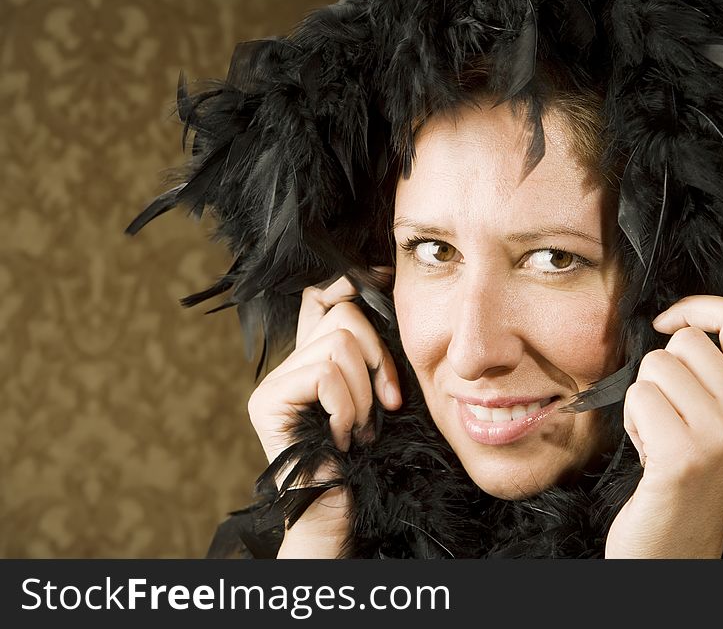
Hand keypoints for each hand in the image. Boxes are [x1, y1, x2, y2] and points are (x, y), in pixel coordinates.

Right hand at [247, 267, 400, 556]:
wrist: (343, 511)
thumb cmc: (370, 457)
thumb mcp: (380, 391)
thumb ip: (374, 349)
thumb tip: (382, 284)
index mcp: (315, 357)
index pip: (322, 294)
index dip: (351, 282)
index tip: (386, 279)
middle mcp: (289, 363)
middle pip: (342, 314)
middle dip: (377, 358)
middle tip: (384, 404)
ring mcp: (275, 381)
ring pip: (338, 344)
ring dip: (363, 393)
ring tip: (358, 428)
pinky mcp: (268, 400)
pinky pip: (324, 374)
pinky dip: (346, 407)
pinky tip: (343, 437)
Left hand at [605, 296, 722, 557]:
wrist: (677, 546)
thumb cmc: (689, 475)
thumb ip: (718, 373)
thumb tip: (678, 320)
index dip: (697, 307)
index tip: (667, 322)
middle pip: (686, 341)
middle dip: (662, 372)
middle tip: (671, 416)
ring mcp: (722, 435)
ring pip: (656, 366)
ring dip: (645, 398)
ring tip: (661, 437)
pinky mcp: (683, 454)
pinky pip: (638, 396)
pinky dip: (632, 420)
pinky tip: (650, 453)